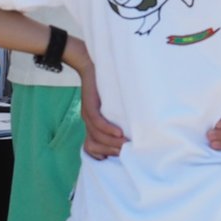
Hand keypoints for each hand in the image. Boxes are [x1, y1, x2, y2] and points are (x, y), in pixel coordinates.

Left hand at [63, 36, 126, 158]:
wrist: (88, 63)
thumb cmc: (104, 83)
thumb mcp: (110, 104)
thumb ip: (116, 117)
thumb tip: (134, 130)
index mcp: (91, 123)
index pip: (92, 147)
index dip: (104, 155)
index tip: (120, 158)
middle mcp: (87, 121)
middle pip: (95, 145)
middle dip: (111, 151)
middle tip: (128, 154)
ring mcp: (86, 114)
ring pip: (97, 135)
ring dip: (113, 142)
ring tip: (126, 146)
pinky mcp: (89, 105)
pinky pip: (97, 121)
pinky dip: (108, 129)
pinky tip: (119, 133)